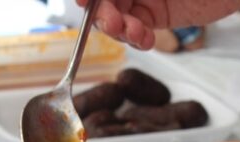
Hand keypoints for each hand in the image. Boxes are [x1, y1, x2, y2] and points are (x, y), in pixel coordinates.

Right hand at [76, 0, 239, 48]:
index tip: (81, 2)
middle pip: (103, 1)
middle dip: (102, 14)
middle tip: (111, 23)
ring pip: (116, 18)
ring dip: (119, 30)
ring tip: (134, 33)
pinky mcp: (157, 17)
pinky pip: (136, 31)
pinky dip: (136, 39)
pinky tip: (145, 39)